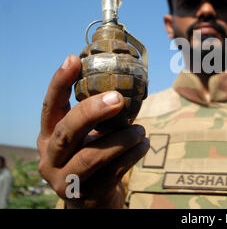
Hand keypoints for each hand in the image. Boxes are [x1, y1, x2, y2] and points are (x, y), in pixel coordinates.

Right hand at [37, 55, 149, 207]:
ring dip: (122, 138)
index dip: (59, 83)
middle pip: (67, 131)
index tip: (73, 59)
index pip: (50, 107)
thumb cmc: (92, 158)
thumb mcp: (86, 137)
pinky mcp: (88, 196)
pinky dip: (133, 155)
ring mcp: (66, 180)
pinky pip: (114, 172)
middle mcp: (50, 158)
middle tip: (118, 98)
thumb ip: (96, 116)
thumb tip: (124, 83)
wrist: (93, 201)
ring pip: (93, 155)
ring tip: (141, 130)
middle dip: (93, 111)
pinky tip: (143, 145)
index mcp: (49, 137)